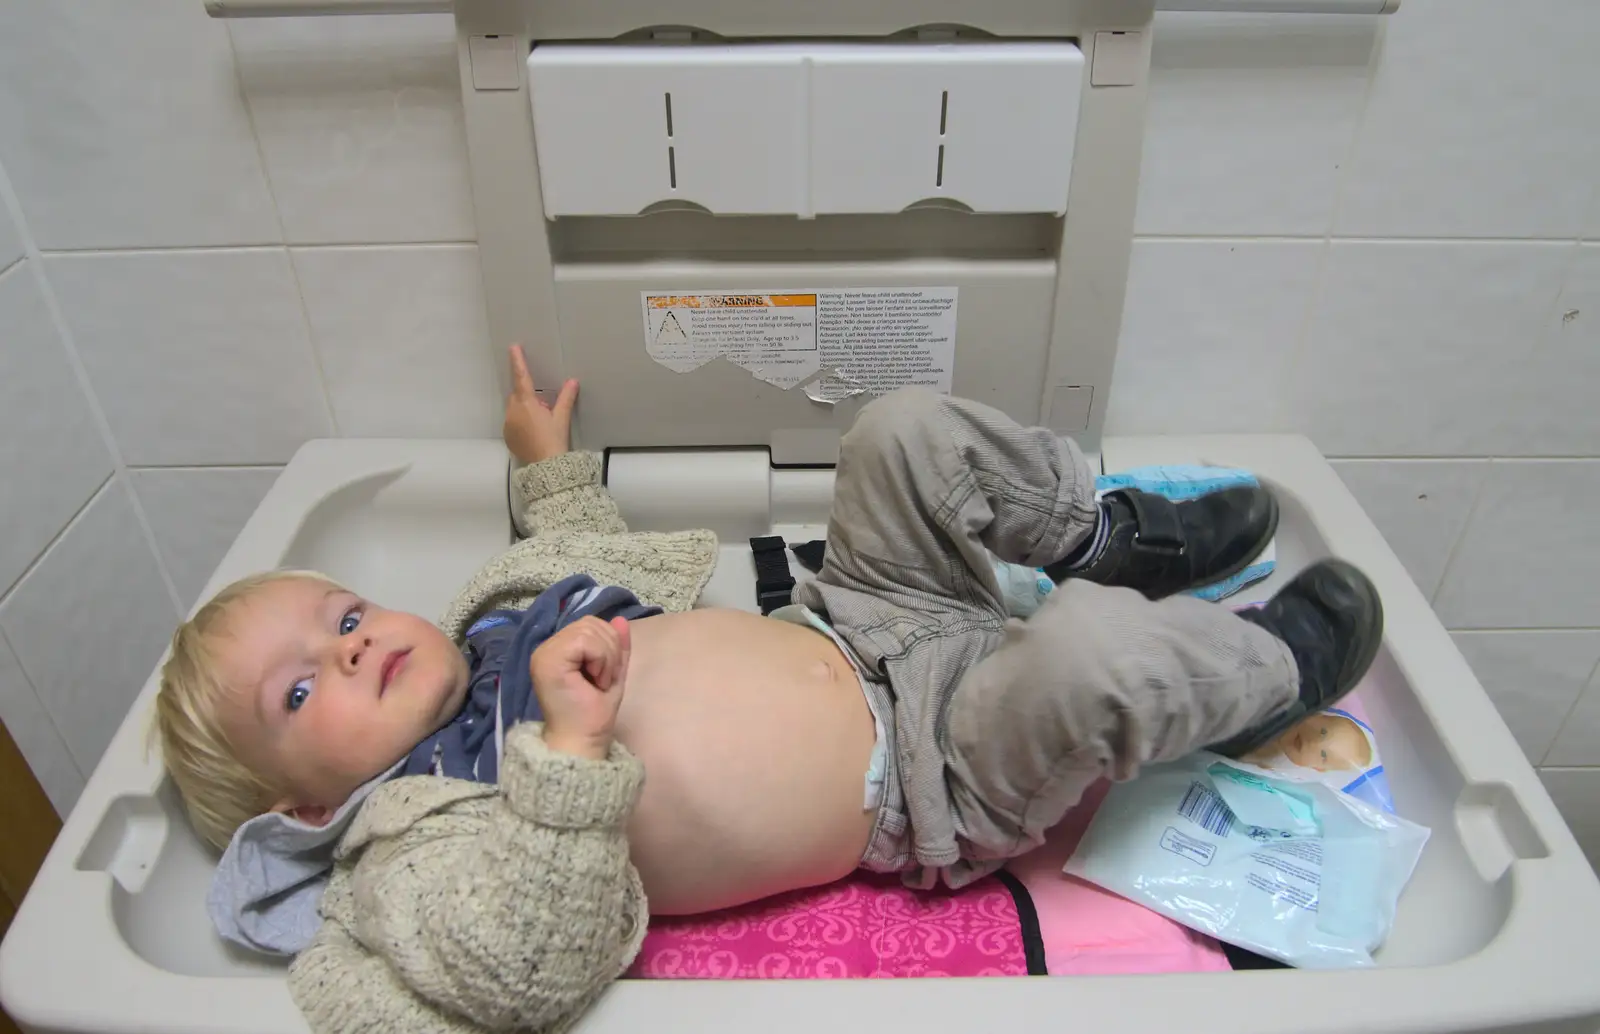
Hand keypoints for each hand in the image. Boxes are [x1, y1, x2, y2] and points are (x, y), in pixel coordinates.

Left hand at [503, 343, 577, 463]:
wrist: (546, 467)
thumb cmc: (554, 441)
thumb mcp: (561, 418)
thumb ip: (566, 398)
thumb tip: (572, 382)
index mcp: (526, 404)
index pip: (521, 377)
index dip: (518, 361)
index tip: (513, 348)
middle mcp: (513, 412)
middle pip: (517, 395)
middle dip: (529, 397)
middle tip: (545, 408)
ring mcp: (508, 425)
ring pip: (514, 409)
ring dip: (525, 410)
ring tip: (541, 424)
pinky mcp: (508, 436)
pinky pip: (512, 423)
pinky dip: (521, 423)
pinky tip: (534, 433)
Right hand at [530, 616, 630, 759]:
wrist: (581, 742)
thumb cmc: (594, 715)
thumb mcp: (612, 674)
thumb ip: (615, 648)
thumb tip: (620, 621)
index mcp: (558, 650)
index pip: (590, 624)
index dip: (608, 644)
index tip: (605, 676)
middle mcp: (547, 647)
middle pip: (590, 623)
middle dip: (609, 649)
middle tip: (603, 679)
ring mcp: (544, 653)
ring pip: (589, 629)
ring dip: (606, 656)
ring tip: (598, 682)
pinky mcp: (548, 661)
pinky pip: (584, 641)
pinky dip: (600, 659)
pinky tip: (594, 681)